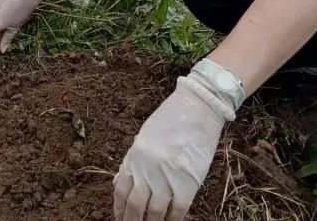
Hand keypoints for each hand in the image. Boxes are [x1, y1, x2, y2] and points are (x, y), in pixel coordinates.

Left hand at [113, 73, 235, 220]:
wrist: (197, 107)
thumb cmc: (171, 119)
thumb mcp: (144, 137)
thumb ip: (132, 161)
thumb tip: (119, 183)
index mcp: (135, 157)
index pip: (121, 192)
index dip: (119, 210)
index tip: (120, 219)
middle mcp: (147, 169)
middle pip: (135, 206)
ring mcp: (167, 177)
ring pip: (154, 213)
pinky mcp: (187, 183)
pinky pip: (177, 210)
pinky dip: (172, 220)